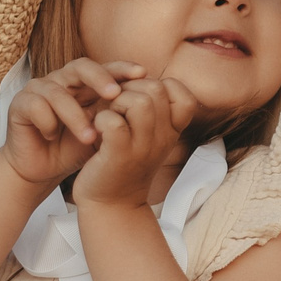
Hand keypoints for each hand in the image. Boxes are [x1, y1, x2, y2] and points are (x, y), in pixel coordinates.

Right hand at [0, 59, 140, 187]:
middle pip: (81, 67)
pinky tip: (52, 136)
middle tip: (115, 94)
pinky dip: (47, 121)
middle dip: (100, 78)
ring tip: (89, 137)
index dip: (122, 68)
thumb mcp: (104, 132)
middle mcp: (62, 81)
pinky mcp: (20, 104)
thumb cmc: (74, 148)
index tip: (143, 73)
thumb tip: (155, 105)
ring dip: (75, 115)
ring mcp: (39, 90)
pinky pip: (35, 105)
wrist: (41, 170)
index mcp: (84, 85)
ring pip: (58, 91)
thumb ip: (120, 116)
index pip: (105, 68)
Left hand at [71, 76, 198, 208]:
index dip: (159, 86)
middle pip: (156, 89)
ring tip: (109, 116)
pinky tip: (97, 130)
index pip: (183, 93)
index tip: (141, 99)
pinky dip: (101, 119)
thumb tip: (140, 74)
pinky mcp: (119, 156)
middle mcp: (163, 139)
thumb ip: (151, 108)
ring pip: (139, 101)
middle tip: (117, 107)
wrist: (112, 205)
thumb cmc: (125, 163)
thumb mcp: (148, 136)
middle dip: (131, 88)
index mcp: (172, 131)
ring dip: (117, 101)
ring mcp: (143, 148)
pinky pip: (113, 122)